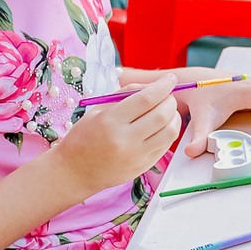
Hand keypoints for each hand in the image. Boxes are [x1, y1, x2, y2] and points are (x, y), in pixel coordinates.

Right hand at [56, 75, 180, 197]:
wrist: (75, 171)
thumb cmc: (85, 137)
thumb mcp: (98, 110)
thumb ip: (125, 95)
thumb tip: (153, 86)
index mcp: (110, 121)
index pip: (146, 99)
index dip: (163, 86)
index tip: (170, 78)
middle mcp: (125, 139)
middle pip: (161, 115)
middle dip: (170, 100)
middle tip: (168, 94)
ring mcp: (136, 156)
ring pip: (170, 132)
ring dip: (174, 116)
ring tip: (168, 110)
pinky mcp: (143, 167)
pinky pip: (165, 146)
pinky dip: (169, 131)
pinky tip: (163, 126)